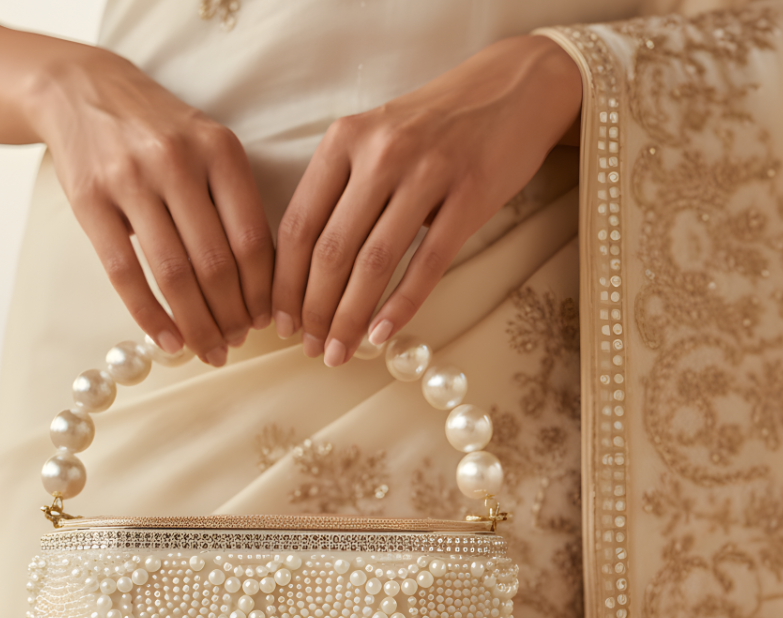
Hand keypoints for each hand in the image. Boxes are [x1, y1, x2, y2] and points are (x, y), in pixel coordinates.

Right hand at [28, 46, 273, 364]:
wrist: (83, 89)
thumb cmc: (159, 132)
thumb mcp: (208, 148)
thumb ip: (234, 204)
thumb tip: (262, 285)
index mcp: (220, 150)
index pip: (252, 239)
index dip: (262, 292)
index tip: (265, 320)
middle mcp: (177, 161)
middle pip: (215, 263)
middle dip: (232, 316)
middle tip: (236, 343)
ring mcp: (130, 180)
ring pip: (174, 273)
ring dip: (197, 323)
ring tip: (210, 349)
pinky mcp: (90, 200)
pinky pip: (124, 273)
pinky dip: (150, 315)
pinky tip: (168, 341)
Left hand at [271, 35, 581, 365]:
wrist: (513, 87)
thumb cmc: (431, 127)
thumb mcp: (373, 141)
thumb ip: (338, 192)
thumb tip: (304, 276)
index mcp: (344, 140)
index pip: (298, 225)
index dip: (285, 283)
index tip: (282, 322)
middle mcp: (381, 153)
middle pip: (332, 250)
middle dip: (316, 310)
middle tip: (313, 348)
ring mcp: (428, 173)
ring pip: (374, 263)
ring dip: (351, 317)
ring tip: (341, 352)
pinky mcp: (471, 195)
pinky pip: (427, 264)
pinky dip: (400, 306)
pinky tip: (380, 335)